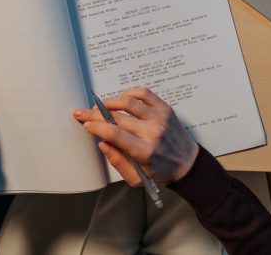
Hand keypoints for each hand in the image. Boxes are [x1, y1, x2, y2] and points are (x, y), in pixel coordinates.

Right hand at [73, 87, 198, 185]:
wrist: (187, 163)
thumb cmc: (161, 171)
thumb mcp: (136, 178)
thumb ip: (117, 161)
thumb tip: (102, 142)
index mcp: (145, 152)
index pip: (115, 134)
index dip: (97, 126)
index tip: (86, 124)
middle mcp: (153, 132)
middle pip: (117, 116)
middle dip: (95, 114)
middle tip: (83, 113)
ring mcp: (160, 118)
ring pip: (128, 101)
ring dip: (109, 102)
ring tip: (99, 107)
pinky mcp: (165, 108)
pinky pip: (144, 93)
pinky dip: (129, 92)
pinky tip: (120, 99)